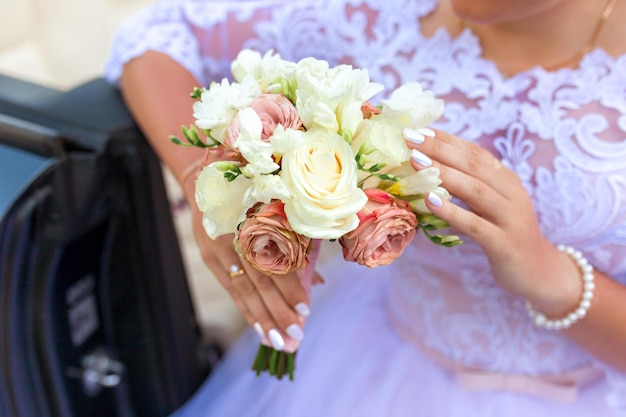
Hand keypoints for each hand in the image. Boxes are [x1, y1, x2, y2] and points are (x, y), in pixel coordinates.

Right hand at [182, 174, 316, 351]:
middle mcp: (234, 240)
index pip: (273, 262)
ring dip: (262, 318)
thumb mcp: (274, 204)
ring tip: (278, 342)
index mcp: (252, 222)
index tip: (306, 308)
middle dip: (278, 311)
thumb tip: (317, 276)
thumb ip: (295, 237)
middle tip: (296, 335)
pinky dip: (246, 310)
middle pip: (258, 283)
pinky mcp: (210, 259)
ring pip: (243, 291)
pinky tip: (259, 329)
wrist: (206, 177)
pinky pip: (231, 290)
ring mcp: (218, 251)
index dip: (289, 287)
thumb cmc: (251, 187)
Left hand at [404, 128, 581, 316]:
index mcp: (506, 180)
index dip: (447, 140)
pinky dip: (453, 212)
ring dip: (444, 174)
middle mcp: (511, 193)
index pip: (475, 153)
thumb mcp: (490, 206)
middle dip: (440, 149)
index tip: (419, 129)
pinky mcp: (505, 244)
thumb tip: (427, 169)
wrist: (539, 272)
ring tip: (416, 163)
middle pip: (474, 165)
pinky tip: (431, 202)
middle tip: (410, 138)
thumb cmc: (505, 235)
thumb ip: (468, 187)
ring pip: (476, 190)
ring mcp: (510, 218)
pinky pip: (476, 225)